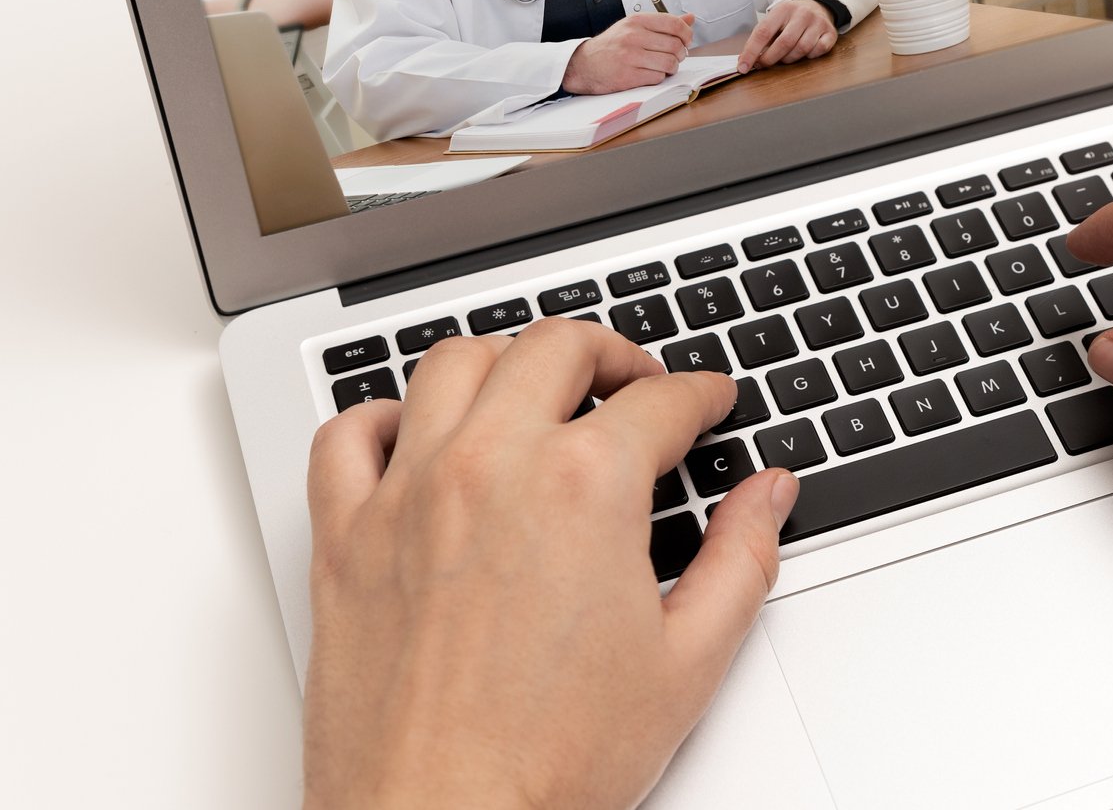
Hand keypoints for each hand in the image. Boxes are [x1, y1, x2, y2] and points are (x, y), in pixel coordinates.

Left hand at [303, 320, 796, 809]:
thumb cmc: (550, 764)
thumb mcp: (690, 662)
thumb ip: (742, 558)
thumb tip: (768, 497)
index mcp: (587, 486)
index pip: (661, 399)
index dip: (702, 394)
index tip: (709, 402)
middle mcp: (494, 465)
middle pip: (557, 347)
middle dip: (613, 351)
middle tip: (637, 381)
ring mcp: (409, 494)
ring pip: (454, 362)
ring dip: (507, 360)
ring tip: (536, 387)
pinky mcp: (345, 536)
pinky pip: (347, 434)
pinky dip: (385, 416)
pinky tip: (419, 434)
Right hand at [562, 12, 694, 93]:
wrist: (584, 64)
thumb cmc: (612, 45)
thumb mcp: (634, 26)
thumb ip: (663, 23)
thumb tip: (690, 18)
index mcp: (636, 21)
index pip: (674, 23)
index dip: (686, 33)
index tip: (687, 40)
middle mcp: (633, 36)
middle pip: (675, 45)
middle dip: (681, 53)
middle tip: (675, 56)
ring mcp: (630, 57)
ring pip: (669, 63)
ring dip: (672, 67)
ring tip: (664, 66)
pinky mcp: (628, 76)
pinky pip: (657, 77)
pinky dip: (658, 77)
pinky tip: (650, 73)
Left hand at [737, 0, 836, 72]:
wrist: (816, 6)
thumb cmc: (790, 18)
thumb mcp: (774, 20)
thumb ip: (761, 38)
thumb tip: (745, 60)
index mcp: (783, 9)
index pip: (763, 32)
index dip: (751, 52)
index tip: (743, 67)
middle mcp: (802, 13)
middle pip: (784, 43)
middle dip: (770, 59)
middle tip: (763, 65)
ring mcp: (818, 23)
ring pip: (801, 49)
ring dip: (789, 59)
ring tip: (784, 57)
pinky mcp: (830, 32)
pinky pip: (818, 51)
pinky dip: (809, 56)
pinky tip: (804, 53)